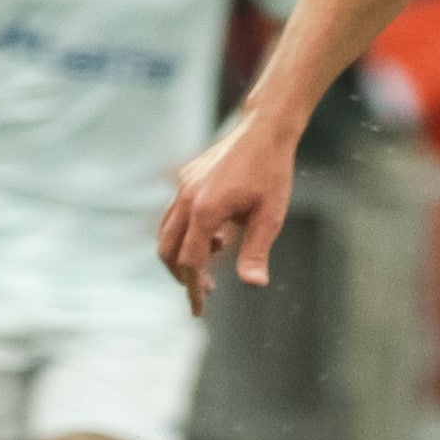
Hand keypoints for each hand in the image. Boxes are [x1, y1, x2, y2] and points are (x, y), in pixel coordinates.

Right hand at [157, 110, 297, 314]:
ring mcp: (183, 187)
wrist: (264, 130)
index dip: (192, 289)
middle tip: (206, 289)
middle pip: (167, 250)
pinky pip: (176, 214)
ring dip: (183, 253)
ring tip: (215, 257)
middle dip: (182, 275)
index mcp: (205, 211)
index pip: (190, 261)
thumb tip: (254, 285)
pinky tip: (218, 232)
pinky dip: (188, 232)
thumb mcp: (270, 216)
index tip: (199, 309)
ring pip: (167, 232)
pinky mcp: (186, 178)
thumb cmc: (272, 173)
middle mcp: (187, 199)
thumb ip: (256, 251)